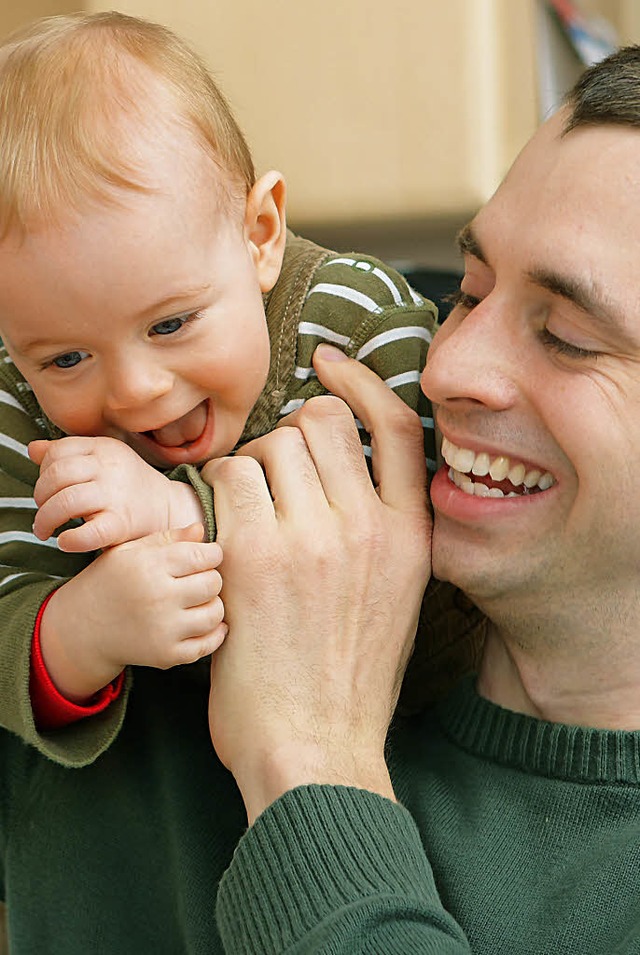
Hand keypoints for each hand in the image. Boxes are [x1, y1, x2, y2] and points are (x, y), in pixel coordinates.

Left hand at [29, 436, 204, 550]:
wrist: (169, 508)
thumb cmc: (128, 485)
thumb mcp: (102, 460)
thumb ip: (68, 453)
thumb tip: (33, 449)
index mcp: (104, 447)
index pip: (58, 451)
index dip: (43, 471)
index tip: (48, 489)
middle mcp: (110, 467)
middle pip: (57, 475)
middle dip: (40, 496)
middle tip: (43, 512)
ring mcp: (117, 495)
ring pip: (66, 502)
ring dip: (45, 519)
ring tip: (45, 530)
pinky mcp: (122, 524)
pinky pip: (89, 533)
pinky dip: (71, 540)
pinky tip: (65, 542)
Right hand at [40, 523, 225, 700]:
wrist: (81, 628)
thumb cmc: (109, 581)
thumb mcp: (129, 551)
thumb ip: (167, 538)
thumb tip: (201, 530)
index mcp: (148, 566)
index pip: (204, 556)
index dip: (211, 554)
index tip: (204, 557)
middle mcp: (157, 598)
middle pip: (213, 583)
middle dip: (210, 578)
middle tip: (197, 579)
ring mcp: (163, 630)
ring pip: (215, 613)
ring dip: (212, 604)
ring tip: (196, 600)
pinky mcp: (166, 655)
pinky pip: (208, 644)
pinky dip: (212, 633)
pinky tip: (200, 622)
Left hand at [203, 345, 430, 823]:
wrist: (315, 746)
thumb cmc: (347, 677)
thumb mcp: (397, 597)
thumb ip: (384, 530)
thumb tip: (345, 470)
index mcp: (411, 535)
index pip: (394, 424)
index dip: (360, 381)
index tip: (329, 362)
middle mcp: (368, 525)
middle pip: (318, 421)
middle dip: (289, 437)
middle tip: (273, 479)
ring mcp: (311, 536)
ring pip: (269, 445)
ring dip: (250, 468)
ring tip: (245, 517)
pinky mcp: (254, 553)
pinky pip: (228, 478)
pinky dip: (219, 495)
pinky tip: (221, 535)